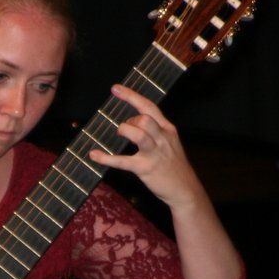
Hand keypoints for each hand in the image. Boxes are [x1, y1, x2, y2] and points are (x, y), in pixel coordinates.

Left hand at [87, 84, 202, 210]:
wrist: (185, 190)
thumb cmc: (174, 166)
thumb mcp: (170, 143)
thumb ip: (155, 131)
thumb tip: (133, 122)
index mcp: (167, 130)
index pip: (149, 107)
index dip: (131, 96)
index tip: (116, 89)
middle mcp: (162, 139)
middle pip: (145, 118)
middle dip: (131, 120)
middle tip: (125, 130)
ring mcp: (154, 153)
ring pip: (138, 134)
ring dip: (125, 131)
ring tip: (120, 135)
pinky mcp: (145, 168)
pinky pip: (122, 161)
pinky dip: (106, 158)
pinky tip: (94, 155)